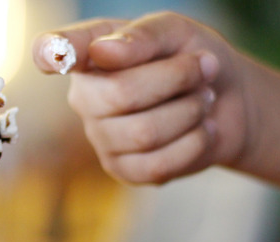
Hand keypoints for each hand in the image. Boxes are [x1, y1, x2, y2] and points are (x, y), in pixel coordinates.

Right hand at [33, 12, 253, 184]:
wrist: (228, 103)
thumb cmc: (193, 58)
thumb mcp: (177, 32)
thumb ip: (143, 35)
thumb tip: (103, 51)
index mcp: (89, 54)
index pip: (56, 50)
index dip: (51, 50)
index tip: (51, 52)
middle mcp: (84, 96)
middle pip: (120, 95)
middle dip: (176, 78)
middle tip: (204, 68)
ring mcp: (100, 137)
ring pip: (144, 133)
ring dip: (190, 112)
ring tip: (203, 100)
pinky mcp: (123, 170)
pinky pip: (157, 165)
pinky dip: (193, 143)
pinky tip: (201, 129)